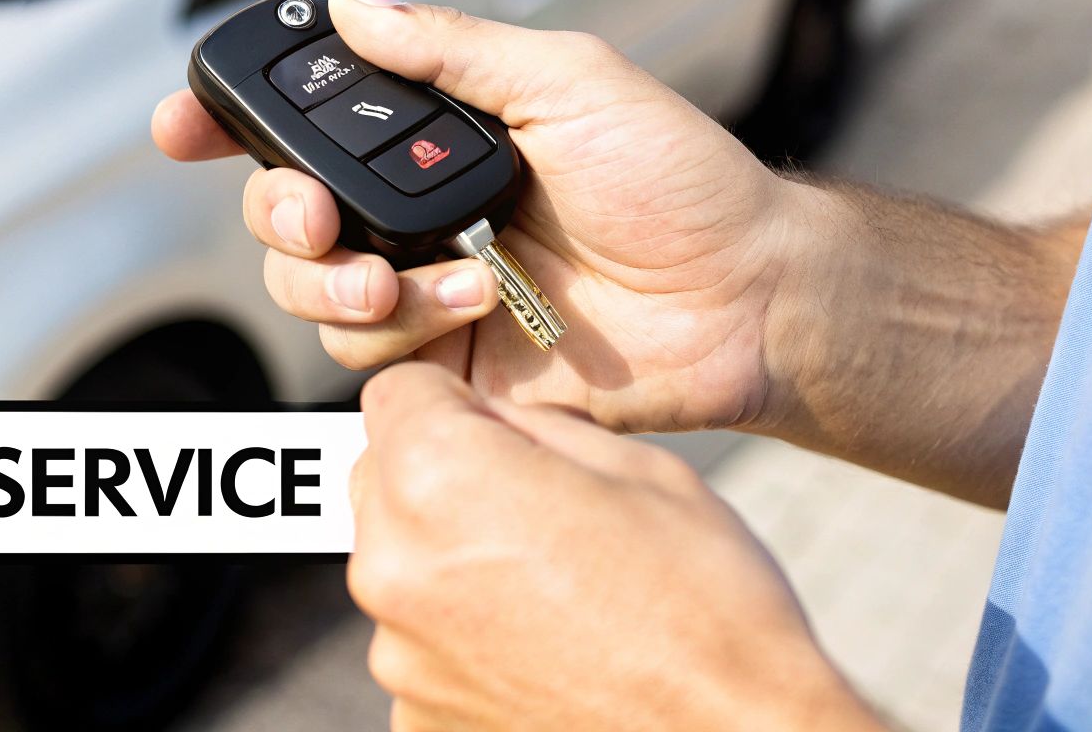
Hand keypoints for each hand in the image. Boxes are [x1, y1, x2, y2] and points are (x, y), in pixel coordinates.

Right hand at [154, 0, 817, 433]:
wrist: (745, 296)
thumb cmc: (676, 178)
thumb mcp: (568, 81)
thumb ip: (453, 49)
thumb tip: (352, 5)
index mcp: (435, 134)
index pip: (306, 123)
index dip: (228, 124)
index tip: (180, 127)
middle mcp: (415, 211)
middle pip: (279, 215)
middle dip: (277, 217)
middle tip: (321, 220)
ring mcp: (425, 290)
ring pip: (308, 293)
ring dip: (345, 286)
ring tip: (434, 280)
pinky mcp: (446, 366)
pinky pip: (364, 364)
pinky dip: (399, 336)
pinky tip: (472, 312)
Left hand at [348, 363, 879, 731]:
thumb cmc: (708, 606)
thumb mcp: (634, 467)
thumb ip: (529, 427)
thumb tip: (484, 418)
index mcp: (437, 477)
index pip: (395, 393)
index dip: (453, 400)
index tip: (499, 429)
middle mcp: (392, 565)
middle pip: (382, 480)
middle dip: (441, 477)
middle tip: (536, 509)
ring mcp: (399, 655)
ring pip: (402, 566)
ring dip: (454, 562)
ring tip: (556, 592)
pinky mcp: (417, 717)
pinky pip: (424, 645)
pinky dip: (467, 641)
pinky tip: (546, 651)